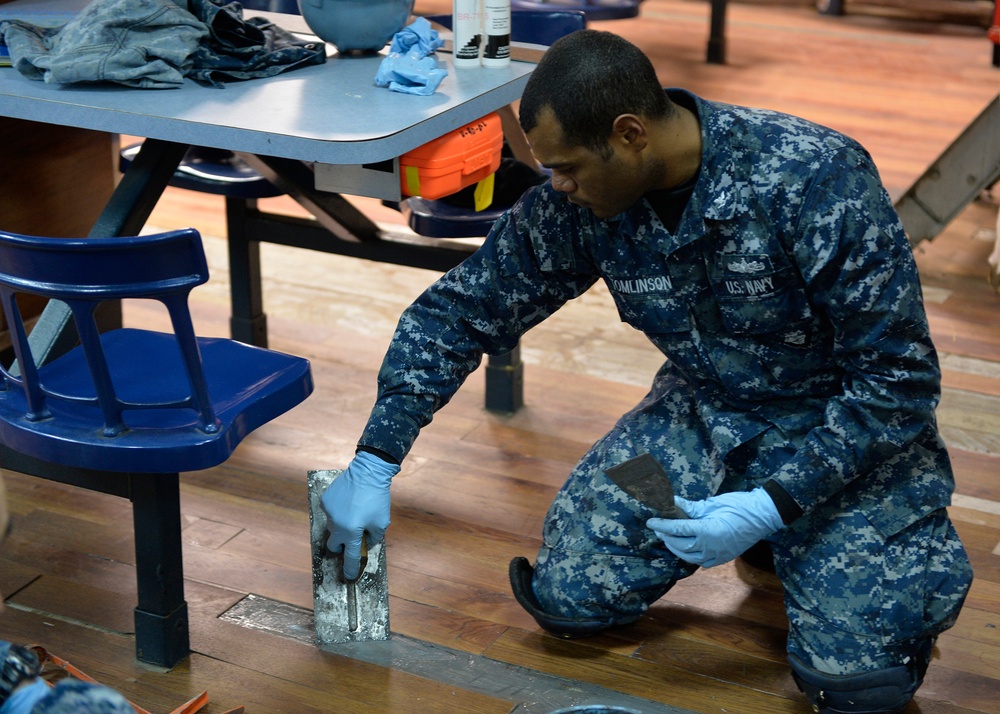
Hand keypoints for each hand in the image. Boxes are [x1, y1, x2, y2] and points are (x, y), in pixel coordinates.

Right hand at [321, 451, 399, 579]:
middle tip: (352, 538)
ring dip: (341, 526)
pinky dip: (338, 512)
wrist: (368, 472)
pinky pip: (330, 512)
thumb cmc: (377, 498)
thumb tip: (365, 543)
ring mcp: (328, 512)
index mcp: (351, 532)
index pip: (349, 556)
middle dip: (341, 545)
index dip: (350, 568)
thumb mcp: (382, 522)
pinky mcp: (325, 500)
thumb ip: (373, 537)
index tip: (349, 576)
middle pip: (334, 544)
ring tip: (353, 513)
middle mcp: (336, 524)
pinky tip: (348, 503)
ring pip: (332, 527)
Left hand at [647, 488, 782, 567]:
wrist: (763, 516)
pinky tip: (684, 548)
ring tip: (667, 538)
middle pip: (680, 545)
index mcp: (707, 531)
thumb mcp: (713, 504)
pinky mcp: (722, 558)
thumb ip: (691, 508)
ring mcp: (717, 555)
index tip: (650, 521)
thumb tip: (673, 503)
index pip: (678, 529)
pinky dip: (689, 556)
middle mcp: (710, 547)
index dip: (662, 525)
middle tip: (657, 528)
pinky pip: (701, 562)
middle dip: (666, 537)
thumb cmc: (739, 505)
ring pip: (688, 557)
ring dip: (675, 548)